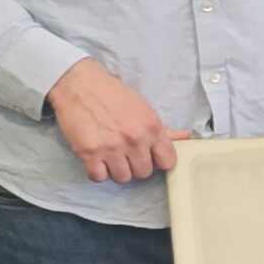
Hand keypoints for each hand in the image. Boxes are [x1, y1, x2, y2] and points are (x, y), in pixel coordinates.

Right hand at [47, 60, 192, 184]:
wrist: (79, 85)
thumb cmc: (112, 94)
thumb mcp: (143, 107)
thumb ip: (163, 128)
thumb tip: (184, 137)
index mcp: (152, 127)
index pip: (168, 161)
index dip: (159, 161)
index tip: (150, 157)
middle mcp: (135, 139)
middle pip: (144, 173)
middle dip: (135, 165)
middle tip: (126, 153)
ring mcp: (112, 148)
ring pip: (122, 178)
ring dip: (116, 170)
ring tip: (110, 156)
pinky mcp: (89, 153)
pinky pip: (98, 177)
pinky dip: (97, 172)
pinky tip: (97, 160)